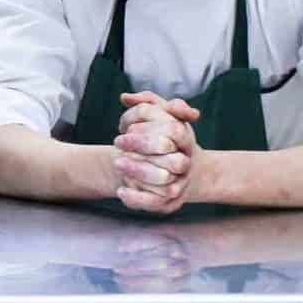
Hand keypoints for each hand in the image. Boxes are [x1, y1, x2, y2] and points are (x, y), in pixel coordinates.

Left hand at [113, 90, 199, 214]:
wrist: (182, 171)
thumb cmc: (167, 137)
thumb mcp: (162, 115)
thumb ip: (147, 102)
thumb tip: (125, 98)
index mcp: (187, 140)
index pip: (175, 132)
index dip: (148, 129)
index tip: (123, 128)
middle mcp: (187, 163)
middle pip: (174, 161)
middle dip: (142, 150)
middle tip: (116, 143)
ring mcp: (180, 184)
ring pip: (164, 183)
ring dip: (138, 173)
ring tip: (117, 163)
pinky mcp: (170, 203)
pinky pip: (156, 204)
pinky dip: (137, 198)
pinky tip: (120, 190)